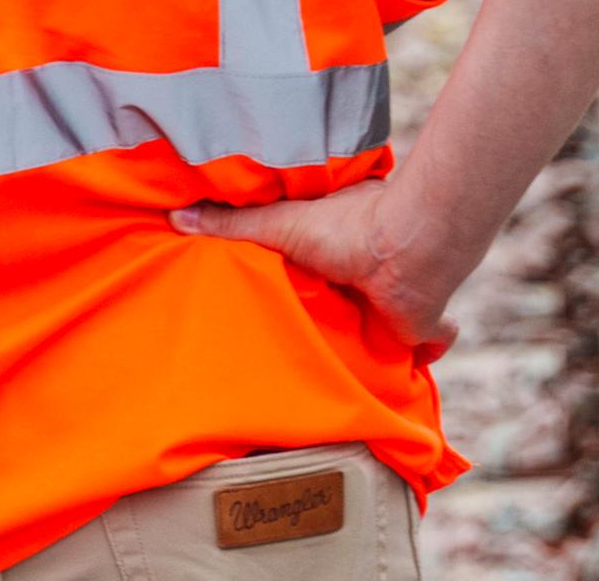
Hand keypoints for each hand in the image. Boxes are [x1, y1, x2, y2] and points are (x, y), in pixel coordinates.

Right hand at [173, 181, 462, 356]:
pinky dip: (421, 354)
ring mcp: (396, 304)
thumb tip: (175, 216)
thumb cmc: (347, 228)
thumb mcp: (280, 224)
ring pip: (383, 331)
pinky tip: (395, 382)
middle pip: (351, 303)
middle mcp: (371, 275)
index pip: (321, 267)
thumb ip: (233, 225)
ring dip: (371, 346)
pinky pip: (423, 348)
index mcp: (342, 245)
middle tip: (305, 348)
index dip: (310, 280)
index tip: (291, 294)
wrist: (405, 251)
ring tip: (335, 375)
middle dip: (339, 319)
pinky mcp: (416, 330)